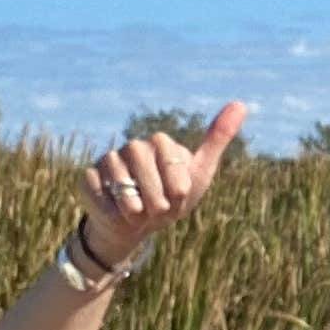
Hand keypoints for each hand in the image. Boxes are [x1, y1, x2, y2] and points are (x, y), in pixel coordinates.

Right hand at [79, 103, 244, 263]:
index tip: (179, 200)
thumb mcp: (200, 173)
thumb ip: (218, 138)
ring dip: (134, 207)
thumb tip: (241, 103)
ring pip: (119, 180)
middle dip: (156, 198)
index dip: (176, 187)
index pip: (170, 158)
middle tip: (160, 212)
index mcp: (159, 143)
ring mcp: (108, 160)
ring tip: (140, 215)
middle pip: (142, 165)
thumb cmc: (173, 198)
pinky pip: (98, 192)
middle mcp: (132, 147)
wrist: (140, 226)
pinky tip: (118, 214)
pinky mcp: (88, 177)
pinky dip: (112, 210)